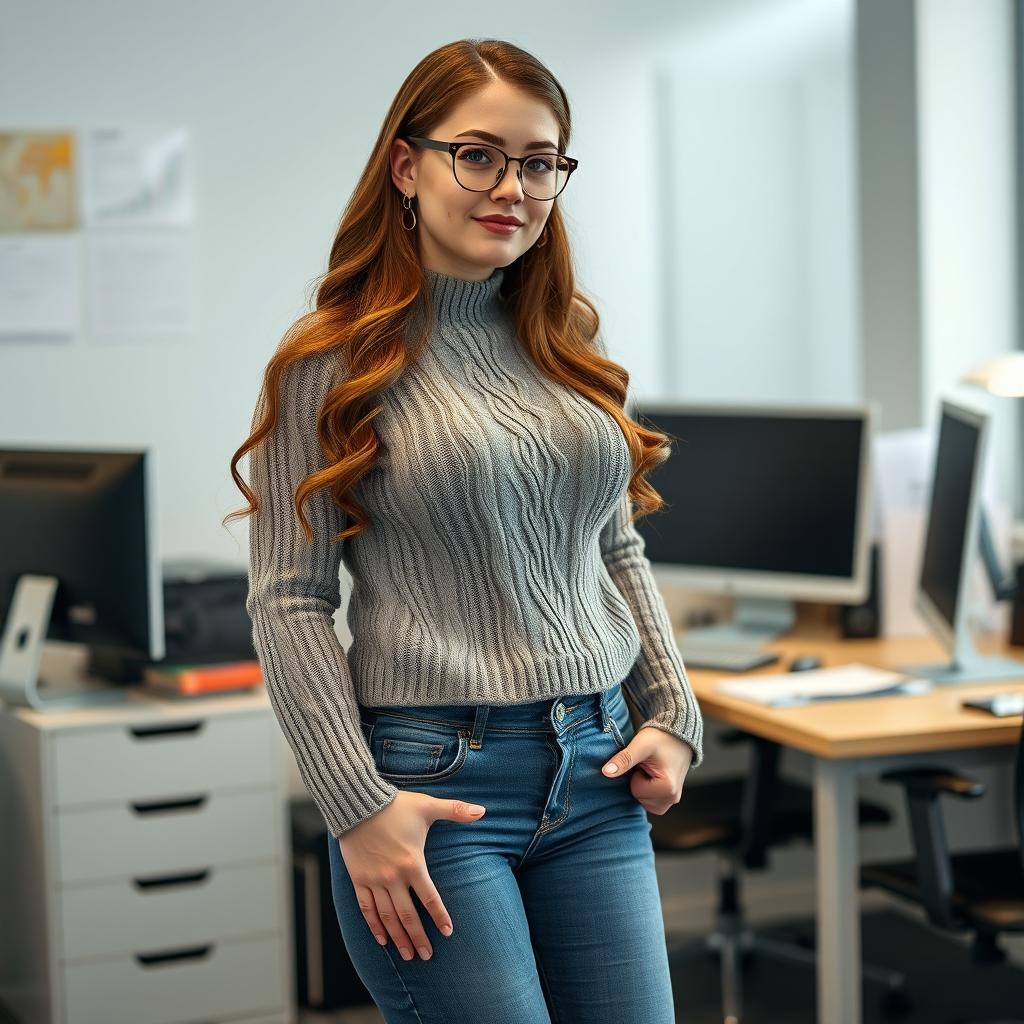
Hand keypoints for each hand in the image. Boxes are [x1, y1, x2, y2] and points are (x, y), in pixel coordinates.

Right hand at [338, 790, 485, 959]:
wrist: (358, 802)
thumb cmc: (395, 805)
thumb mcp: (427, 806)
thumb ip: (456, 810)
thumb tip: (483, 810)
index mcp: (412, 864)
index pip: (429, 898)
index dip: (439, 917)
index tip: (447, 933)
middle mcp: (393, 877)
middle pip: (407, 915)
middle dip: (417, 937)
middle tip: (426, 956)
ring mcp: (374, 880)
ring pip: (387, 916)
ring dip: (397, 937)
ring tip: (406, 954)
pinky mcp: (359, 879)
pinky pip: (366, 908)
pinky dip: (374, 925)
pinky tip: (381, 939)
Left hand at [601, 726, 693, 814]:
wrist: (677, 732)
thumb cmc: (660, 737)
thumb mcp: (640, 745)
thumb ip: (624, 760)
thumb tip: (606, 772)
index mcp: (668, 788)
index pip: (636, 791)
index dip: (636, 774)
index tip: (645, 762)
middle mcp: (673, 798)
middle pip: (640, 798)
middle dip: (639, 780)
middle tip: (648, 764)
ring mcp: (673, 799)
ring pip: (644, 801)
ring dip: (643, 785)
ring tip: (651, 768)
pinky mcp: (671, 797)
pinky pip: (651, 801)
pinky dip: (648, 790)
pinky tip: (653, 774)